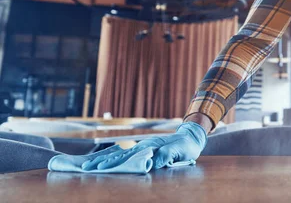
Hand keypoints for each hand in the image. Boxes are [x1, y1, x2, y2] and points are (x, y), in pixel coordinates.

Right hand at [82, 122, 206, 170]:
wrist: (191, 137)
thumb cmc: (186, 145)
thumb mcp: (179, 150)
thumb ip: (168, 155)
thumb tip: (154, 163)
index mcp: (149, 147)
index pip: (126, 157)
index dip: (112, 163)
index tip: (99, 168)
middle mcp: (143, 146)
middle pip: (119, 156)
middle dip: (102, 162)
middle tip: (85, 167)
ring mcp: (143, 148)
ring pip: (120, 155)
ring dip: (105, 160)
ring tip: (89, 164)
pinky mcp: (145, 150)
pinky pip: (127, 155)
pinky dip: (114, 157)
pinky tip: (105, 160)